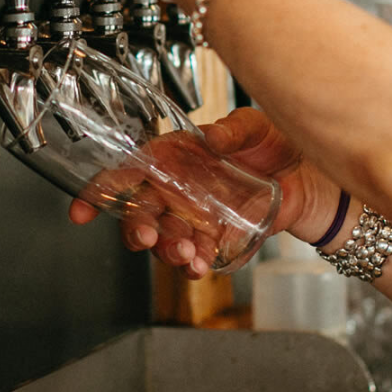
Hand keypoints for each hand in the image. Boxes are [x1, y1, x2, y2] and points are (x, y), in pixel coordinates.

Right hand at [69, 107, 343, 277]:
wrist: (310, 176)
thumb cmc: (277, 143)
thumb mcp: (256, 125)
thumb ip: (233, 131)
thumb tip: (212, 139)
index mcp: (175, 157)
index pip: (128, 173)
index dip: (101, 192)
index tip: (81, 212)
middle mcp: (178, 189)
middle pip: (139, 213)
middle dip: (136, 229)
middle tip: (145, 236)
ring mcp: (194, 217)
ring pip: (163, 240)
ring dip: (167, 251)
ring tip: (187, 255)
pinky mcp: (216, 239)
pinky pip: (194, 256)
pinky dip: (194, 264)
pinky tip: (201, 265)